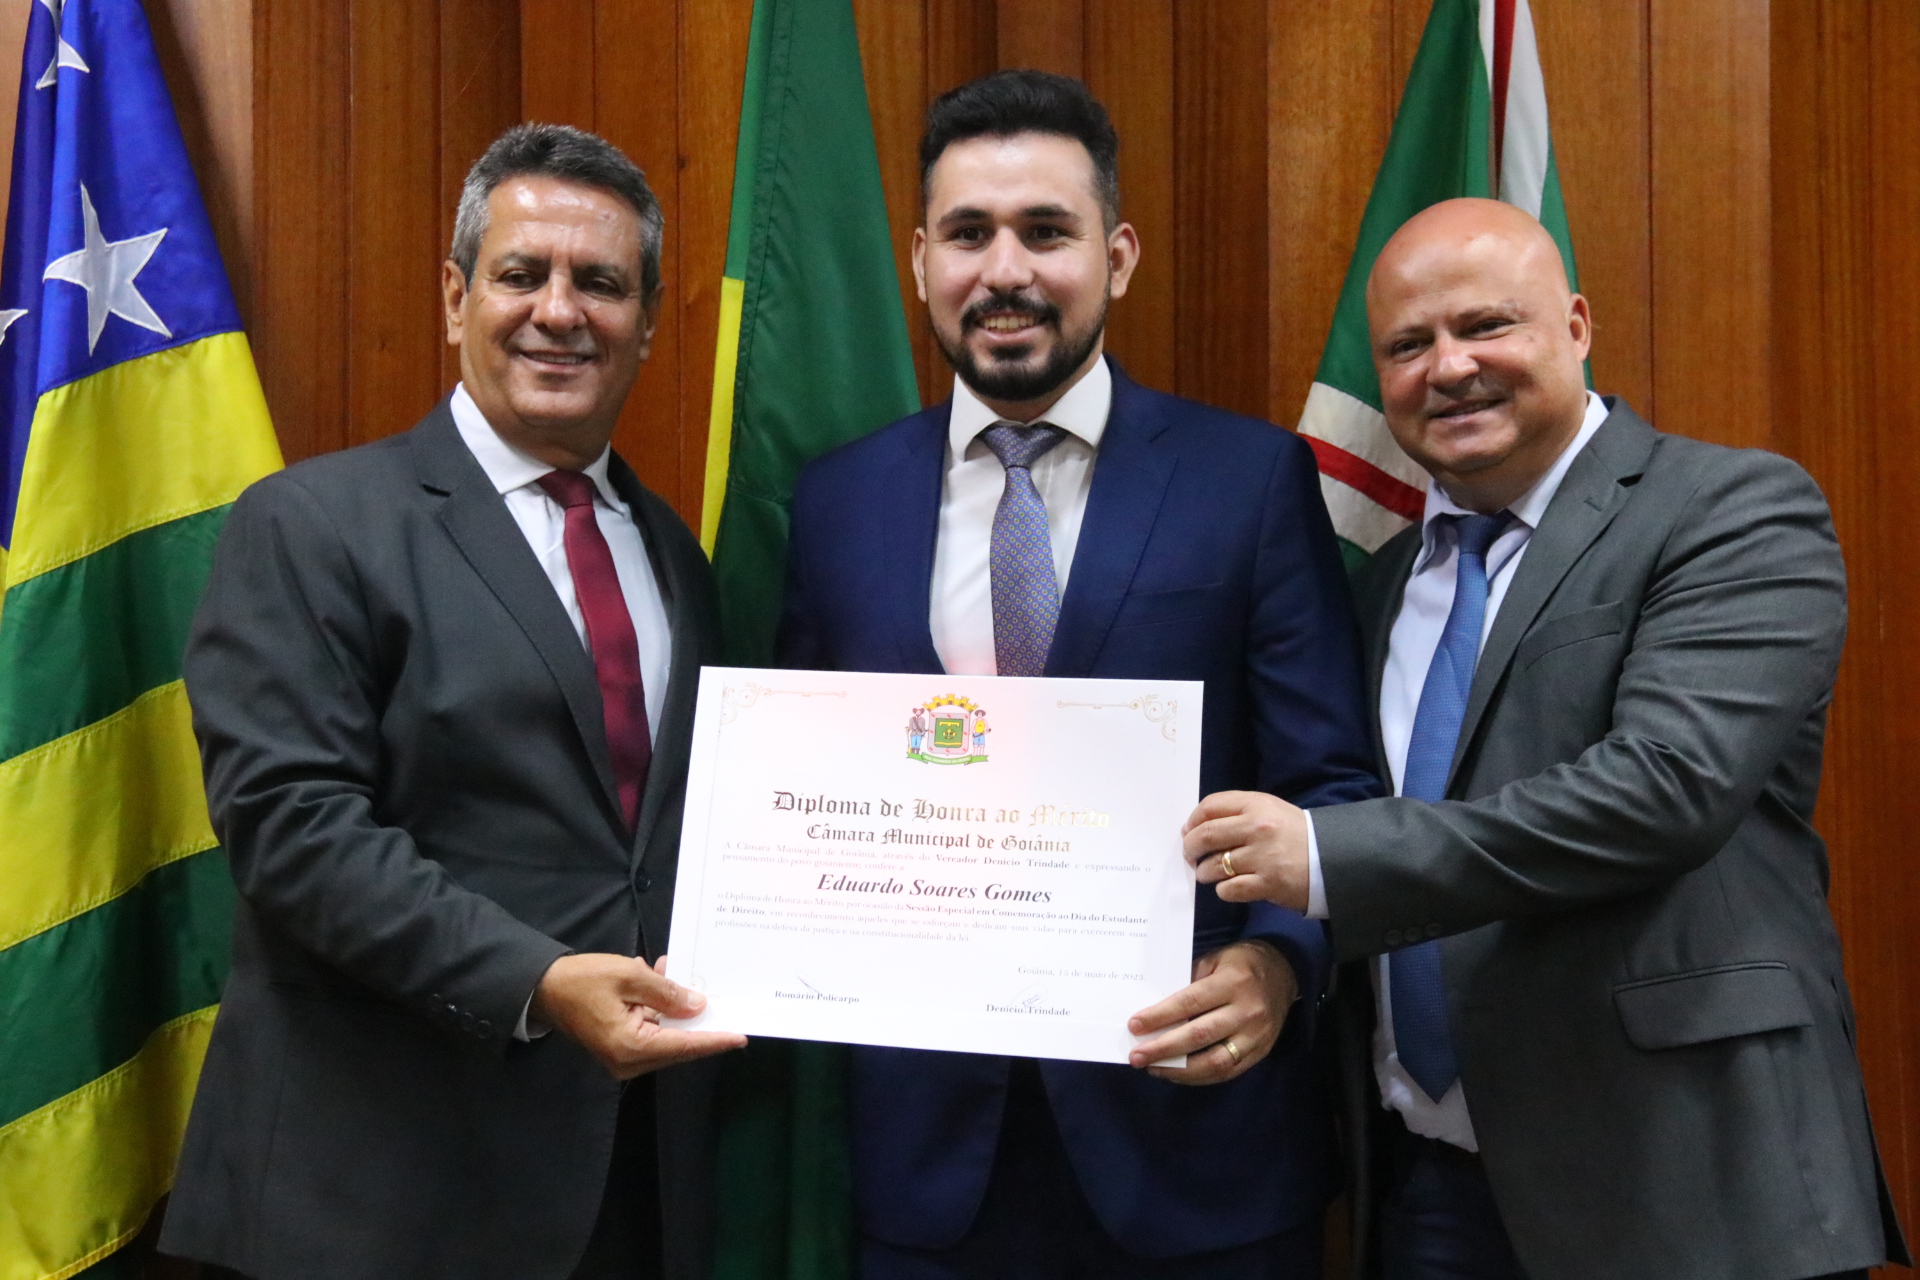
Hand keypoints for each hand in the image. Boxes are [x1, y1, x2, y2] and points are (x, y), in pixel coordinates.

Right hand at [532, 953, 745, 1079]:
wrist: (542, 988)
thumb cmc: (582, 980)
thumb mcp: (628, 976)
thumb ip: (666, 992)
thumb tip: (697, 1006)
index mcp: (630, 1047)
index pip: (683, 1046)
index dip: (714, 1039)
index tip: (741, 1036)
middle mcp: (628, 1062)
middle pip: (678, 1047)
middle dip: (701, 1024)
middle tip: (726, 1004)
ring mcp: (622, 1059)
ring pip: (666, 1040)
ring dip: (678, 1013)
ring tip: (685, 979)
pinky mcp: (619, 1049)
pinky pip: (651, 1033)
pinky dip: (661, 1012)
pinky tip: (663, 982)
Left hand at [1125, 940, 1297, 1083]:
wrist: (1286, 972)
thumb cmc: (1242, 963)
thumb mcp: (1215, 959)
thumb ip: (1189, 980)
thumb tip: (1155, 1007)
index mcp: (1234, 982)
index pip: (1190, 1002)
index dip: (1161, 1016)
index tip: (1135, 1025)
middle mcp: (1247, 1011)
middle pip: (1200, 1036)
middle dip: (1164, 1048)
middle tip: (1136, 1056)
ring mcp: (1256, 1036)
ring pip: (1215, 1062)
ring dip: (1180, 1070)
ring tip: (1153, 1069)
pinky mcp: (1261, 1053)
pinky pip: (1227, 1072)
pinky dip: (1199, 1077)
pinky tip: (1177, 1073)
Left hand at [1183, 790, 1311, 911]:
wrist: (1333, 859)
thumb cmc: (1296, 834)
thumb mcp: (1270, 810)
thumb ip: (1237, 813)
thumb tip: (1196, 827)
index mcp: (1257, 805)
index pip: (1210, 806)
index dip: (1192, 820)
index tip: (1188, 831)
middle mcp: (1257, 828)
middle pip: (1206, 835)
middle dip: (1191, 848)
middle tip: (1191, 856)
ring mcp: (1262, 857)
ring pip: (1213, 866)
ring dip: (1204, 872)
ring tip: (1209, 873)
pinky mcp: (1267, 884)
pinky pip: (1228, 889)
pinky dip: (1223, 890)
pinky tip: (1230, 886)